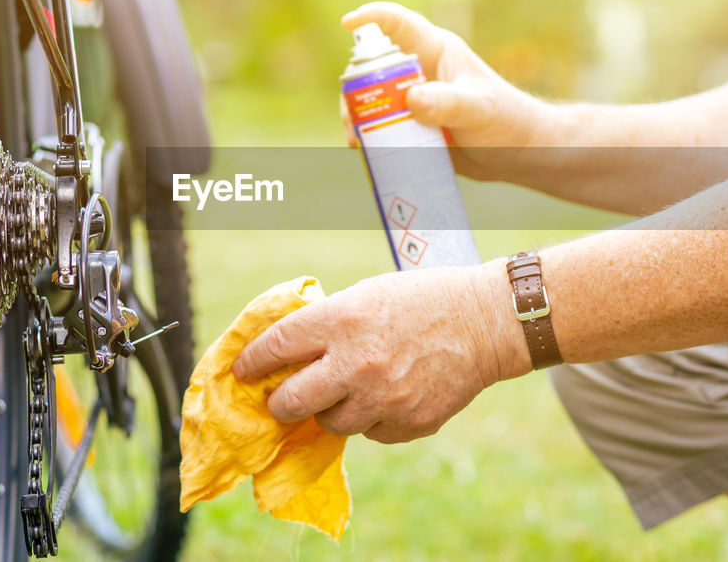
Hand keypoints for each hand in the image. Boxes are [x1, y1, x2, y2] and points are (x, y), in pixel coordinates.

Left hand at [232, 262, 529, 443]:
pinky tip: (390, 394)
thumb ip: (327, 323)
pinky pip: (371, 433)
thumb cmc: (422, 300)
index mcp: (342, 320)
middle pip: (290, 402)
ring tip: (350, 390)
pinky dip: (372, 418)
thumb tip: (286, 353)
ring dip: (331, 410)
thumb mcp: (367, 295)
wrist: (485, 322)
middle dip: (280, 402)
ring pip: (329, 423)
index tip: (242, 372)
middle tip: (282, 398)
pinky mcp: (407, 423)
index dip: (252, 362)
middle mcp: (356, 363)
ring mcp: (383, 399)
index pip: (276, 347)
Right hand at [340, 2, 549, 180]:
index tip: (347, 23)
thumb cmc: (506, 121)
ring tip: (357, 139)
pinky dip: (368, 137)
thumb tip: (411, 100)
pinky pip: (380, 126)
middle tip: (352, 114)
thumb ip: (448, 103)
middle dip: (355, 87)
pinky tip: (365, 152)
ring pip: (371, 99)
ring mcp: (414, 100)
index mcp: (436, 51)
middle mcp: (419, 71)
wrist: (518, 154)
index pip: (399, 24)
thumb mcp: (478, 110)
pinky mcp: (412, 126)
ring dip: (358, 116)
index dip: (372, 17)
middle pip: (373, 67)